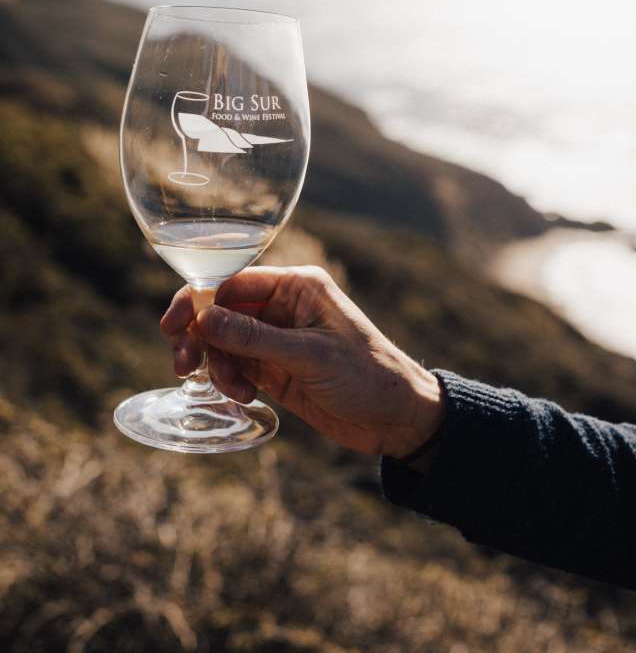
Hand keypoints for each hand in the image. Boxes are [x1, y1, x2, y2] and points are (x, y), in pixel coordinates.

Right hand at [160, 266, 443, 457]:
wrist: (398, 418)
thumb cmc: (367, 375)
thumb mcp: (309, 355)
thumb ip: (254, 338)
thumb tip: (202, 317)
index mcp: (297, 286)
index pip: (232, 281)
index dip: (198, 300)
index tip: (173, 326)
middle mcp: (283, 306)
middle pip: (220, 310)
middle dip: (199, 335)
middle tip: (184, 364)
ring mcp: (276, 338)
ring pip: (223, 341)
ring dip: (216, 365)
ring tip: (233, 391)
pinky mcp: (275, 368)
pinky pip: (236, 365)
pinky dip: (229, 380)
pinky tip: (242, 396)